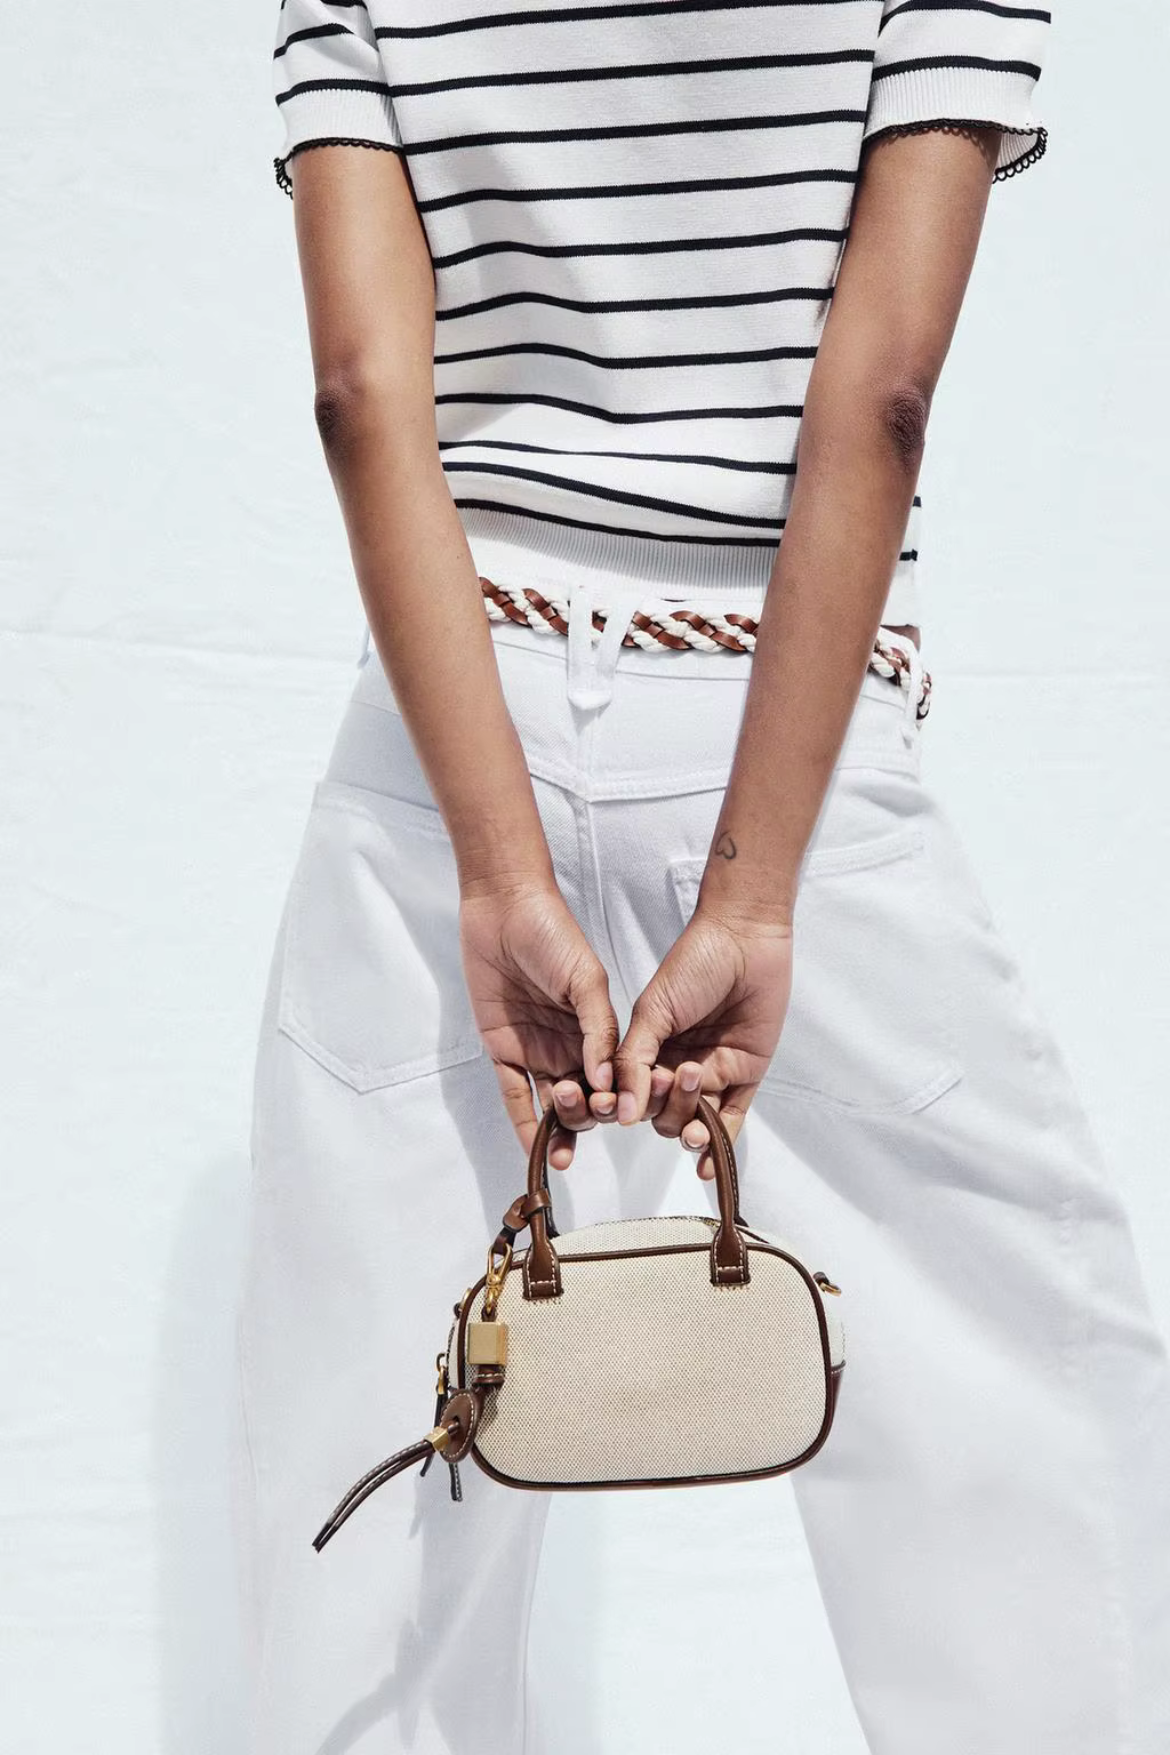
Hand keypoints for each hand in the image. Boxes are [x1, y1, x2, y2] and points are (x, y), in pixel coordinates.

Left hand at [459, 880, 621, 1167]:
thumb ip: (598, 1028)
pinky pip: (514, 1094)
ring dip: (560, 1131)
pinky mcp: (503, 1050)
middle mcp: (570, 1045)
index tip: (619, 1115)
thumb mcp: (586, 979)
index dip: (617, 1100)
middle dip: (588, 1117)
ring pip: (552, 1103)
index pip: (613, 1078)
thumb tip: (609, 1079)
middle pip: (585, 1097)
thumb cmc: (553, 935)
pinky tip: (536, 1150)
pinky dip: (525, 1124)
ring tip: (564, 1156)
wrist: (504, 909)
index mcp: (597, 1030)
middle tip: (586, 1118)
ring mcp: (536, 1050)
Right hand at [612, 906, 793, 1178]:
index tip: (628, 1103)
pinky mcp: (746, 1075)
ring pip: (695, 1120)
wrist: (744, 939)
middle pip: (662, 1113)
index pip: (633, 1094)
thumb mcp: (653, 1011)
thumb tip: (620, 1112)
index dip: (631, 1103)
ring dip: (691, 1128)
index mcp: (650, 1048)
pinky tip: (707, 1165)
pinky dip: (720, 1146)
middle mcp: (678, 1065)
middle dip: (666, 1109)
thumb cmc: (694, 964)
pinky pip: (732, 1120)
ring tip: (696, 1123)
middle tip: (676, 1079)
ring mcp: (714, 1072)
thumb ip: (634, 1060)